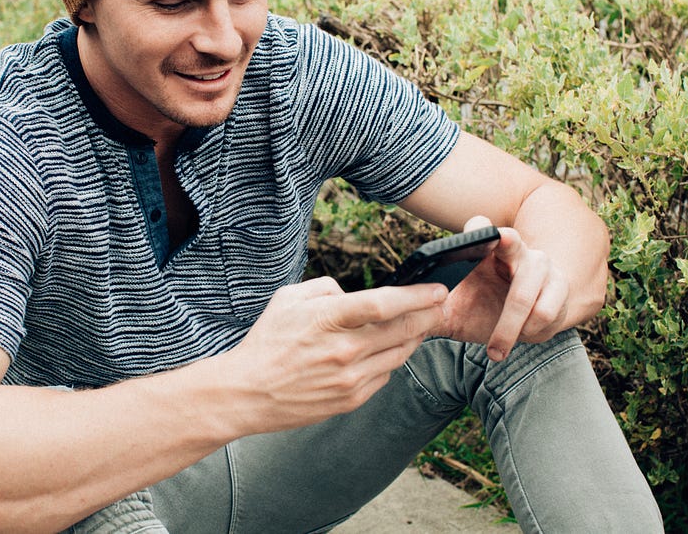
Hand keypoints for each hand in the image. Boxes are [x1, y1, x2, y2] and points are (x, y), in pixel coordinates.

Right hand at [222, 276, 448, 432]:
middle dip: (429, 314)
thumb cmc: (267, 341)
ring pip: (400, 354)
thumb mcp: (288, 298)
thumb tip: (353, 294)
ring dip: (415, 337)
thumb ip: (326, 288)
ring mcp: (350, 378)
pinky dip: (391, 360)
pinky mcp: (351, 399)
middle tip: (440, 305)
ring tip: (419, 324)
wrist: (248, 392)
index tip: (438, 289)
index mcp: (327, 319)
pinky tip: (387, 350)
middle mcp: (343, 350)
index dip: (418, 296)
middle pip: (403, 329)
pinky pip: (385, 375)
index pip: (384, 303)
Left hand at [438, 216, 569, 361]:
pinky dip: (529, 331)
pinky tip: (520, 339)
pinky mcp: (560, 288)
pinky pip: (545, 311)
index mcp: (485, 250)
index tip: (478, 234)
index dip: (480, 230)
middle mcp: (516, 250)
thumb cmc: (481, 311)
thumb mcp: (453, 312)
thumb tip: (400, 313)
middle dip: (506, 246)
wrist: (522, 326)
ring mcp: (541, 266)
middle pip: (512, 242)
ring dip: (508, 327)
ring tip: (495, 350)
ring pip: (526, 292)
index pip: (481, 229)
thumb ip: (430, 311)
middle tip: (501, 245)